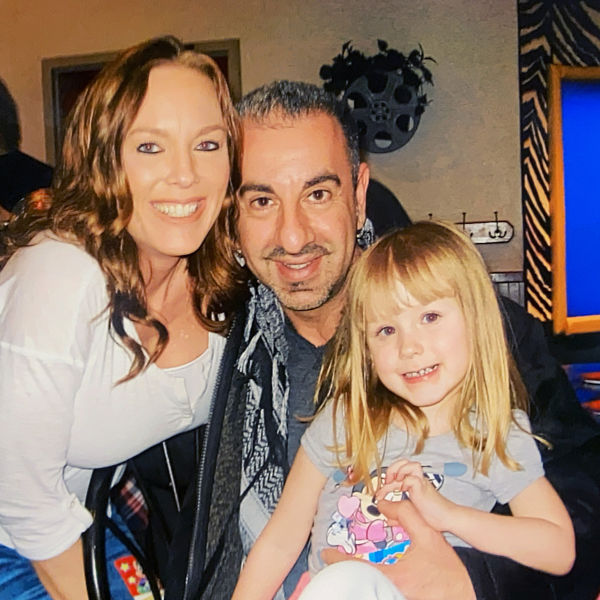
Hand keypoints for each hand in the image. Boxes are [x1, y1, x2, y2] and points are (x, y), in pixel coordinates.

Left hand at [322, 499, 474, 599]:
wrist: (468, 594)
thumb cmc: (447, 570)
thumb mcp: (429, 536)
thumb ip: (406, 516)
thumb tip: (386, 503)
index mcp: (395, 575)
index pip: (357, 566)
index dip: (338, 558)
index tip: (326, 552)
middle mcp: (391, 593)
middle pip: (357, 583)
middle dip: (344, 574)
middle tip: (333, 565)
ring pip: (367, 592)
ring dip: (357, 582)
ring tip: (348, 573)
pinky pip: (378, 596)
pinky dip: (370, 589)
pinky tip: (367, 583)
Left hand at [376, 460, 454, 530]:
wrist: (447, 518)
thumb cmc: (433, 514)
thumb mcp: (411, 508)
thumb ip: (399, 506)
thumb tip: (386, 511)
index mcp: (414, 482)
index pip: (399, 470)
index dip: (388, 476)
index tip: (381, 489)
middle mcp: (418, 480)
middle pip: (404, 462)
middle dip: (392, 469)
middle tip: (387, 482)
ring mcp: (422, 483)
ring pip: (412, 465)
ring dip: (400, 471)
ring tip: (395, 482)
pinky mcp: (423, 489)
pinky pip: (414, 479)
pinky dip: (406, 482)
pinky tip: (403, 489)